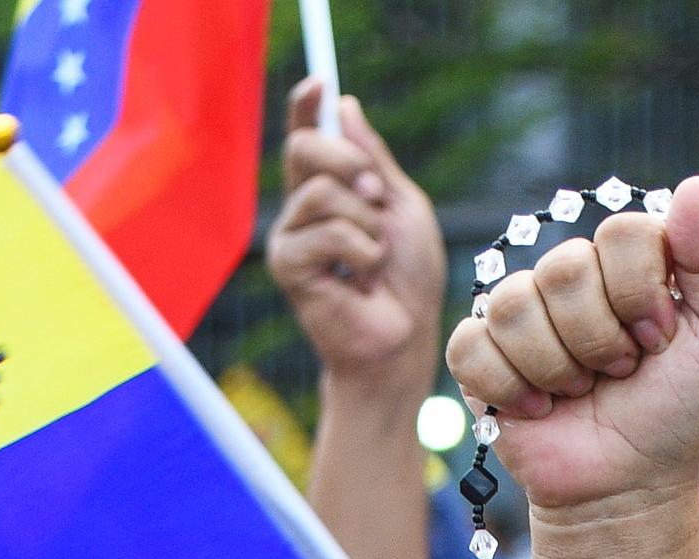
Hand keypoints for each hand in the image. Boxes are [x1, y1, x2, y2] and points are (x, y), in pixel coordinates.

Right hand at [272, 82, 443, 393]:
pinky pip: (326, 232)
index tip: (319, 82)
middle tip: (376, 192)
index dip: (307, 107)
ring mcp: (291, 234)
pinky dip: (361, 252)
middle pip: (304, 148)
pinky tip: (364, 281)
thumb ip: (374, 160)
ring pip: (321, 192)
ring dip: (366, 222)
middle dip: (347, 160)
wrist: (407, 335)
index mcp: (331, 187)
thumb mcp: (403, 206)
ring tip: (377, 257)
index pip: (308, 135)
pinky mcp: (288, 265)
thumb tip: (345, 105)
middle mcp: (303, 206)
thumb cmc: (410, 278)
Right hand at [445, 180, 698, 529]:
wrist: (631, 484)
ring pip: (516, 306)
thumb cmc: (678, 411)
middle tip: (621, 372)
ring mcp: (519, 312)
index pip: (622, 232)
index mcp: (626, 261)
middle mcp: (570, 276)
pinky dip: (514, 388)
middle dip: (603, 339)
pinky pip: (474, 345)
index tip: (660, 339)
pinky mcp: (479, 355)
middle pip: (565, 268)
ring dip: (561, 369)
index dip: (641, 293)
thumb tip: (698, 184)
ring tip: (582, 391)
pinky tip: (540, 407)